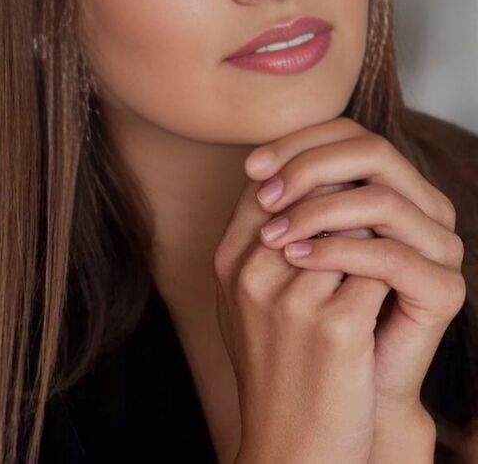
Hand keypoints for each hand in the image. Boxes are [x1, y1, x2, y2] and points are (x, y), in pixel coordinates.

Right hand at [214, 164, 386, 463]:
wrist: (290, 447)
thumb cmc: (273, 369)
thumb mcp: (246, 302)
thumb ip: (259, 246)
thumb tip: (289, 191)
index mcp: (228, 263)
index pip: (270, 186)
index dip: (308, 182)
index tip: (337, 192)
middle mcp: (254, 274)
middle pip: (313, 197)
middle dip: (347, 202)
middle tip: (369, 217)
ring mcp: (293, 300)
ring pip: (352, 227)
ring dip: (373, 236)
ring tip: (381, 253)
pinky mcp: (337, 327)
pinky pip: (377, 268)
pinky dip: (390, 271)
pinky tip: (391, 290)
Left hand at [245, 116, 465, 422]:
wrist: (333, 402)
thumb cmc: (305, 317)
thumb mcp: (287, 247)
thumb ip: (284, 202)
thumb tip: (253, 163)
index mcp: (390, 187)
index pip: (349, 136)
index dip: (298, 144)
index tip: (252, 167)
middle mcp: (422, 207)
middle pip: (372, 152)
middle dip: (308, 166)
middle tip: (264, 192)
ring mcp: (438, 247)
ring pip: (381, 199)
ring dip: (318, 210)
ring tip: (273, 235)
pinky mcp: (442, 290)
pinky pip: (391, 255)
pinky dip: (338, 252)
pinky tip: (297, 258)